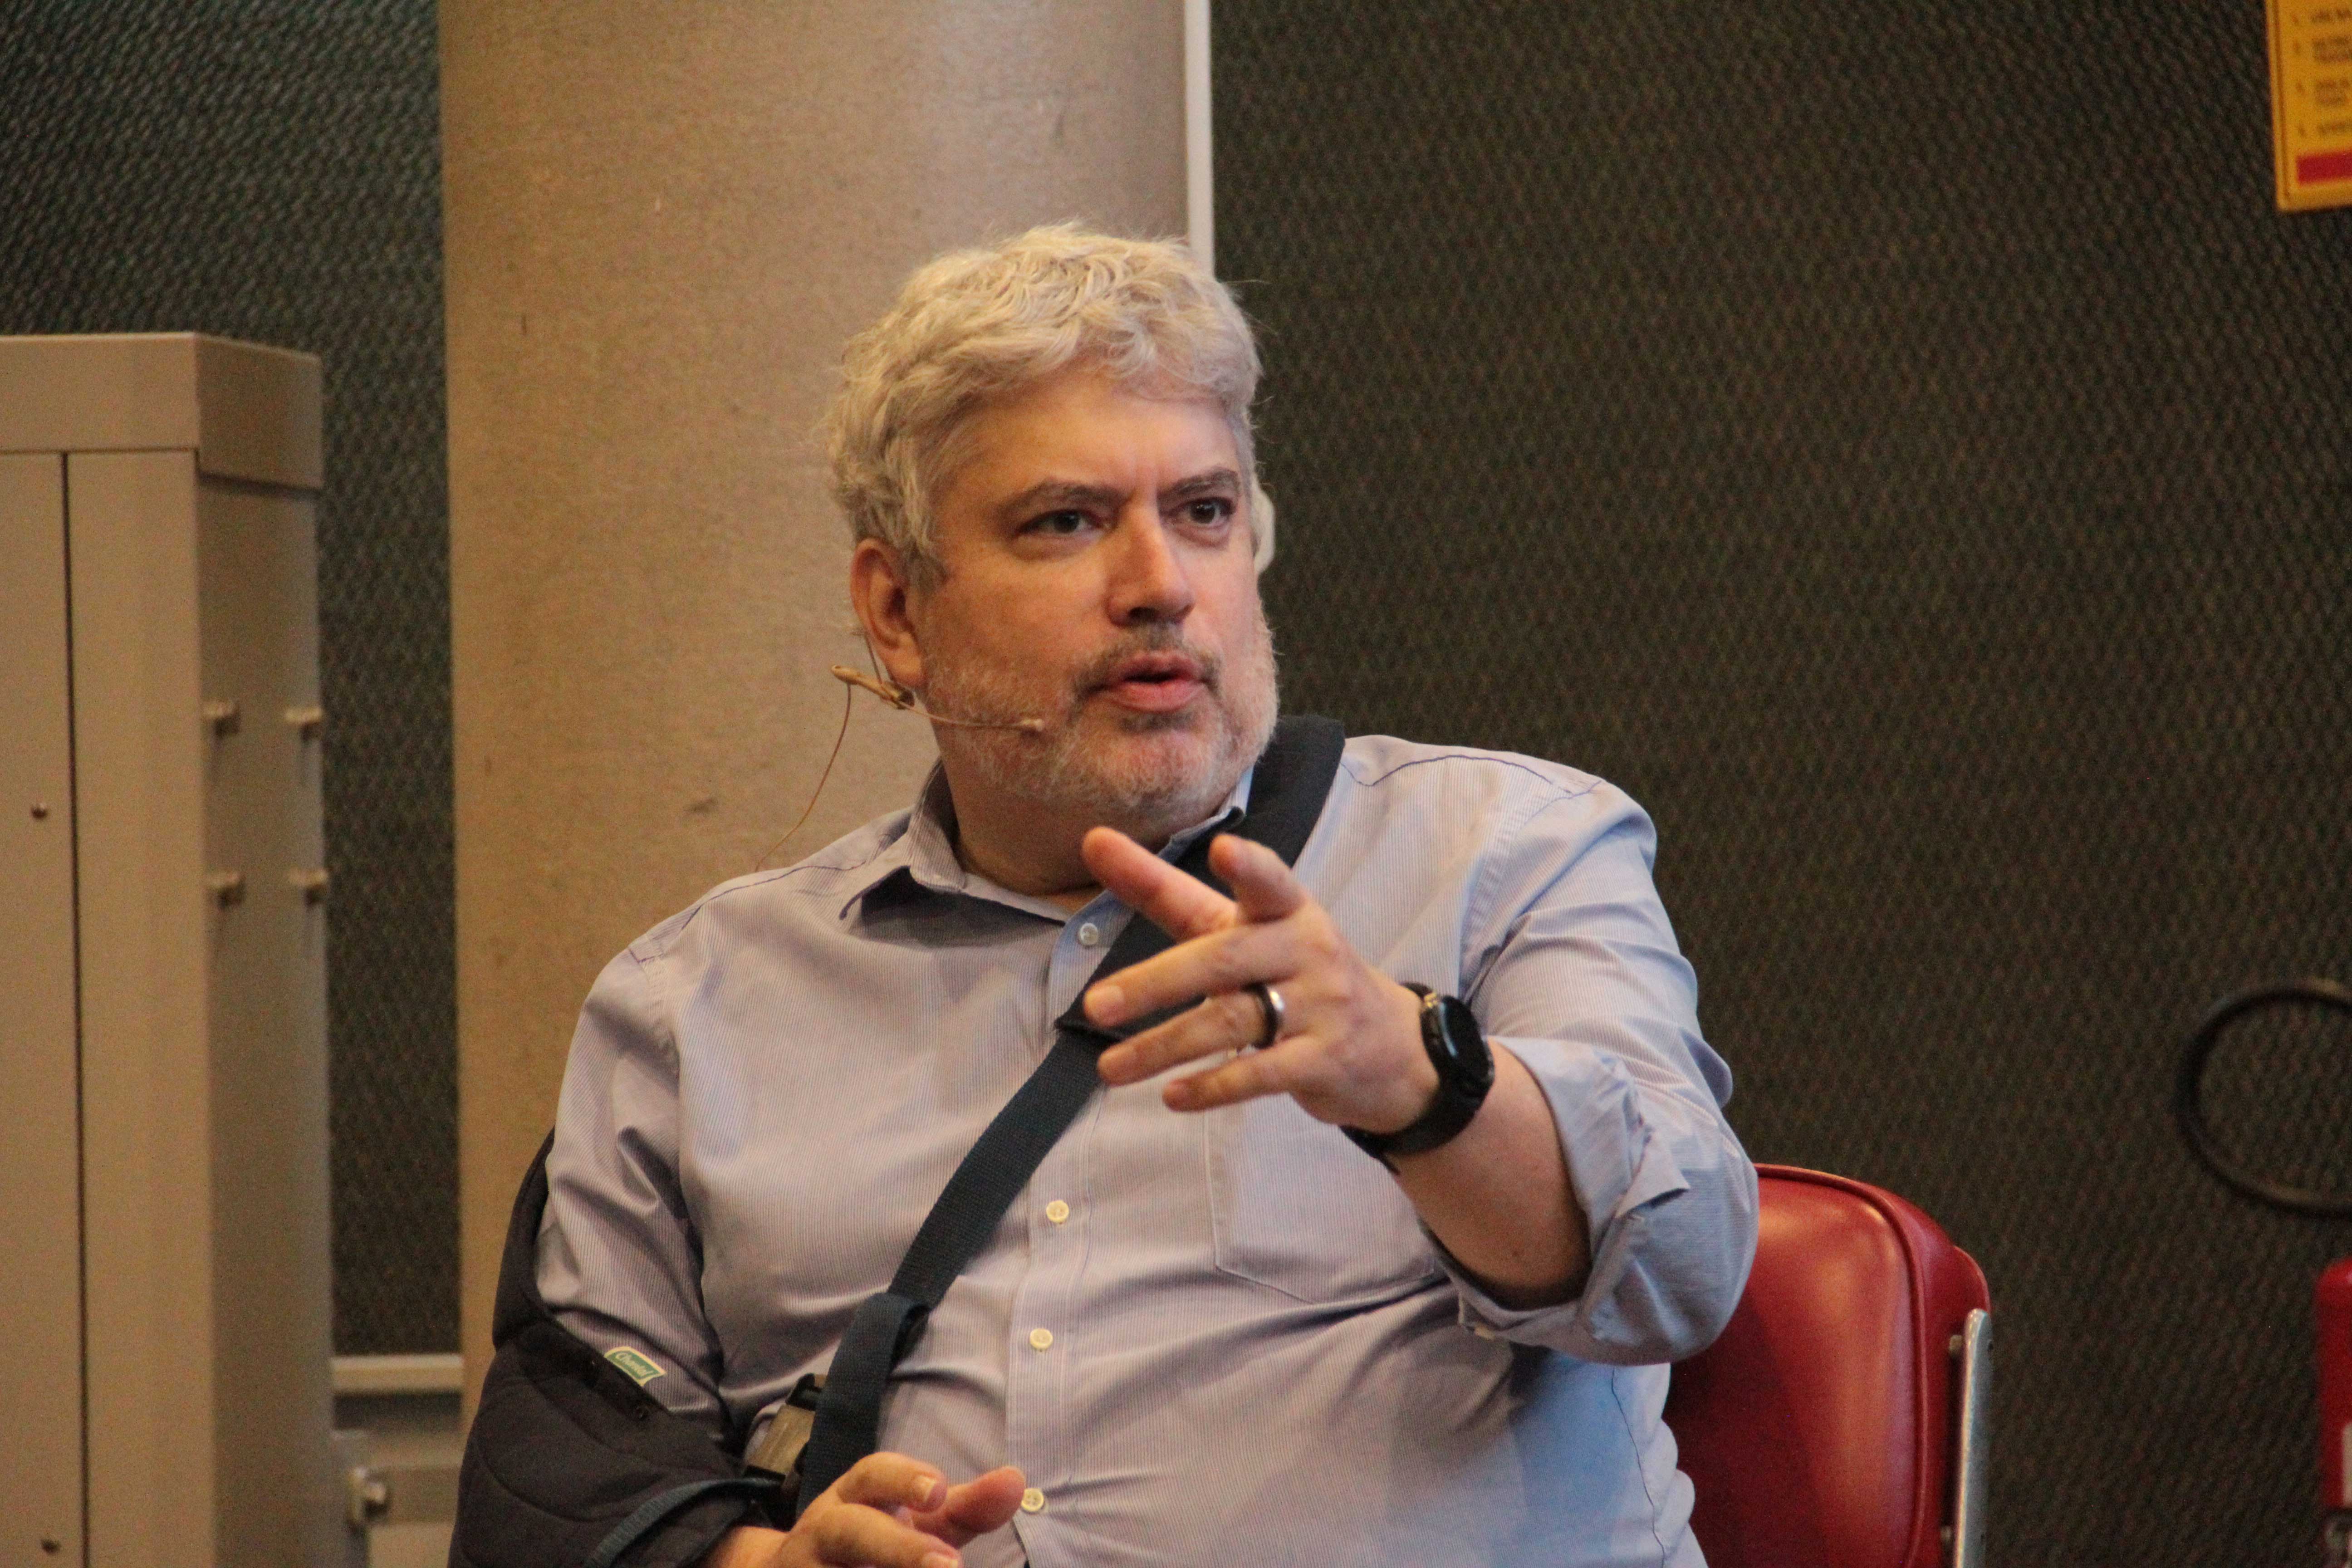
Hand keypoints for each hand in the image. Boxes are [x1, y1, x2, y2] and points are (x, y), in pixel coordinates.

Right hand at [703, 1453, 1025, 1567]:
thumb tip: (1015, 1481)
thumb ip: (965, 1509)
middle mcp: (823, 1532)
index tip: (939, 1490)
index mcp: (853, 1498)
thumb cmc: (875, 1544)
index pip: (872, 1475)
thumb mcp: (917, 1524)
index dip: (903, 1478)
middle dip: (898, 1547)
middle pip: (851, 1530)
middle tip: (949, 1565)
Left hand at [1082, 828, 1435, 1132]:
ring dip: (1164, 1047)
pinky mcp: (1324, 1060)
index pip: (1268, 880)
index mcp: (1286, 909)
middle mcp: (1305, 950)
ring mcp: (1320, 1007)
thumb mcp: (1240, 927)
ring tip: (1109, 1067)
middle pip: (1224, 959)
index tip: (1223, 847)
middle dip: (1156, 983)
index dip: (1248, 866)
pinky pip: (1261, 1074)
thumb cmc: (1294, 973)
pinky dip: (1213, 1086)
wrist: (1393, 1048)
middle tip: (1096, 1005)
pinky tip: (1173, 1096)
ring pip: (1233, 1021)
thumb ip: (1166, 890)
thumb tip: (1093, 840)